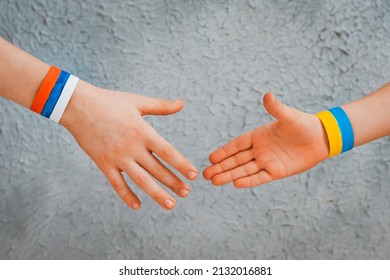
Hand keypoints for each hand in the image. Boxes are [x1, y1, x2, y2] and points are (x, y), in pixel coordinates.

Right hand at [61, 81, 197, 209]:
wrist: (78, 106)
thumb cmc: (110, 101)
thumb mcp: (137, 102)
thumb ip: (161, 106)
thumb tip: (182, 103)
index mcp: (142, 131)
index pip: (167, 152)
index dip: (181, 164)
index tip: (193, 175)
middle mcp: (132, 147)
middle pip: (157, 169)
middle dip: (174, 182)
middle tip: (187, 193)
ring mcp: (117, 157)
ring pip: (141, 180)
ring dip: (157, 194)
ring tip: (170, 204)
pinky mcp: (103, 164)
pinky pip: (117, 184)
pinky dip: (127, 196)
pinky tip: (137, 206)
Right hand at [203, 93, 328, 187]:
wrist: (320, 139)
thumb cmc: (304, 124)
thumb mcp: (289, 116)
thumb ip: (276, 108)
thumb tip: (267, 95)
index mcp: (258, 135)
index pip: (237, 145)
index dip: (224, 151)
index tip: (211, 158)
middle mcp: (259, 149)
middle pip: (236, 160)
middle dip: (221, 167)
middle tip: (205, 174)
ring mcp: (267, 161)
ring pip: (244, 170)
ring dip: (229, 175)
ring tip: (214, 182)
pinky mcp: (276, 171)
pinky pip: (259, 177)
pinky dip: (248, 181)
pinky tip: (235, 184)